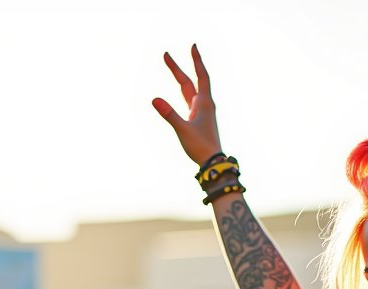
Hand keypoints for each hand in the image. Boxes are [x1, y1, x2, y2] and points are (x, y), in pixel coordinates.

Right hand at [152, 44, 223, 167]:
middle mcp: (204, 105)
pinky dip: (184, 92)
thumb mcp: (183, 130)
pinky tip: (181, 90)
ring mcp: (202, 113)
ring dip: (180, 78)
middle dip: (178, 68)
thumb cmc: (201, 147)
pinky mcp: (199, 120)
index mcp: (204, 103)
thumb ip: (169, 114)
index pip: (201, 76)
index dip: (197, 61)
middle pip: (190, 82)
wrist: (213, 163)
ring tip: (171, 65)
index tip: (193, 46)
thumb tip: (154, 99)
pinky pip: (190, 101)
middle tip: (165, 54)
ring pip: (189, 91)